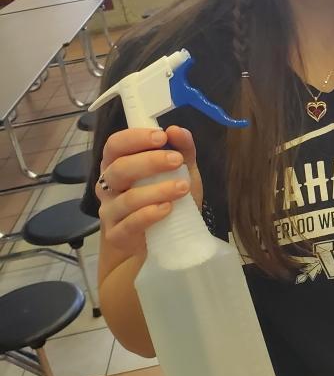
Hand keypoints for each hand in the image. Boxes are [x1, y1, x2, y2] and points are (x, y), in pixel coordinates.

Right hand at [95, 125, 202, 254]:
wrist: (158, 244)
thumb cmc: (164, 201)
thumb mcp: (180, 173)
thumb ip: (182, 150)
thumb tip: (176, 130)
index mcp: (118, 164)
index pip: (115, 145)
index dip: (135, 138)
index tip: (161, 136)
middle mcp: (108, 186)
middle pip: (119, 168)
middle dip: (149, 162)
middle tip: (176, 161)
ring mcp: (110, 211)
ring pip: (127, 198)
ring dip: (157, 190)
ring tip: (181, 188)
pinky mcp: (116, 234)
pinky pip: (129, 223)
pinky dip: (149, 215)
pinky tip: (167, 209)